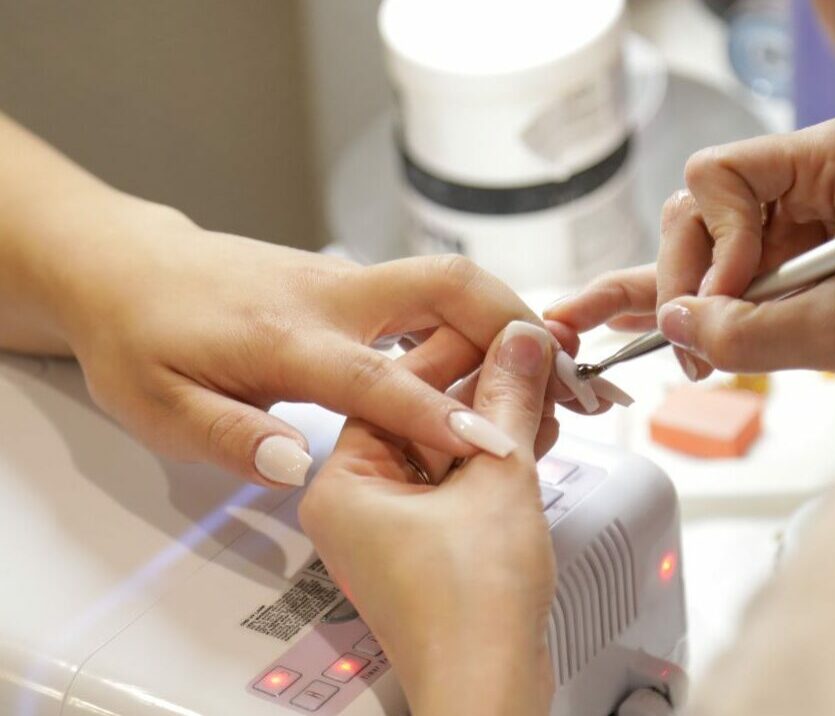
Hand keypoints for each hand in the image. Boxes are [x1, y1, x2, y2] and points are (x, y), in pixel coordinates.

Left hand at [33, 193, 553, 485]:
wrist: (126, 266)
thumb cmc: (140, 338)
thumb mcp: (158, 406)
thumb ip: (229, 436)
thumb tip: (296, 463)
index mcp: (284, 337)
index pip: (378, 378)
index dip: (441, 415)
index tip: (499, 446)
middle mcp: (329, 296)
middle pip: (444, 285)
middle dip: (514, 322)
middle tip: (566, 373)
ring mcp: (345, 281)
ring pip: (446, 281)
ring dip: (506, 318)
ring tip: (553, 370)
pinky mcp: (350, 282)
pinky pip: (428, 294)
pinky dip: (475, 320)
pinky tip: (495, 358)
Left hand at [299, 320, 556, 715]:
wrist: (490, 690)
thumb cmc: (470, 609)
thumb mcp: (497, 480)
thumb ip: (507, 400)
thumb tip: (520, 342)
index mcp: (343, 482)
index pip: (395, 387)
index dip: (458, 351)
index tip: (501, 328)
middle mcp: (357, 502)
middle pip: (421, 415)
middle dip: (484, 390)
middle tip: (532, 359)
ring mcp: (391, 526)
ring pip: (444, 448)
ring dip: (496, 422)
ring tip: (545, 393)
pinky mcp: (425, 545)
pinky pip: (456, 481)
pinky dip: (494, 458)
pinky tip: (534, 432)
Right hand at [547, 118, 834, 402]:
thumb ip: (744, 331)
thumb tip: (673, 323)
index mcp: (833, 158)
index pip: (719, 174)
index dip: (710, 241)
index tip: (728, 299)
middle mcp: (807, 176)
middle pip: (699, 211)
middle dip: (689, 280)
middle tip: (692, 344)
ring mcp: (794, 216)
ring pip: (702, 246)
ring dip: (689, 301)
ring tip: (681, 351)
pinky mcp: (789, 255)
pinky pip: (724, 273)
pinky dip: (697, 303)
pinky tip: (643, 321)